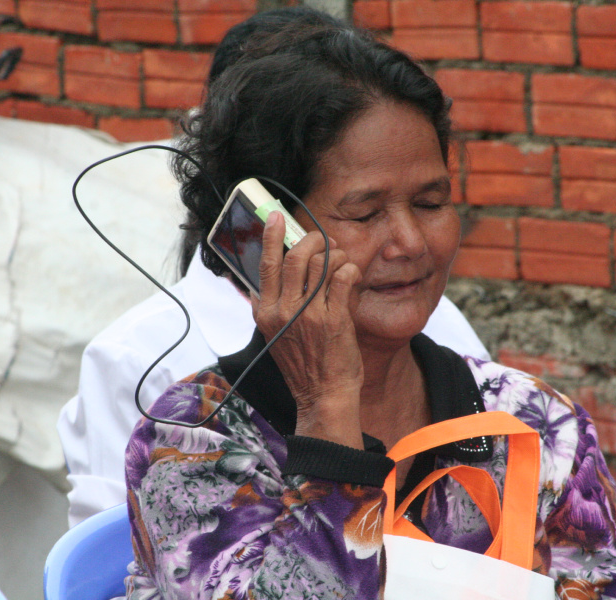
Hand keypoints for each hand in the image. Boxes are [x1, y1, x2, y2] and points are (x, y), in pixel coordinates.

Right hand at [251, 212, 364, 447]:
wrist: (322, 394)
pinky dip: (349, 269)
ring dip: (335, 254)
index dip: (270, 236)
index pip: (265, 264)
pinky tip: (350, 274)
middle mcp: (284, 311)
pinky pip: (343, 277)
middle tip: (322, 241)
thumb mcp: (275, 333)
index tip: (274, 216)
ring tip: (340, 260)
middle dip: (313, 241)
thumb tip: (277, 268)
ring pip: (322, 263)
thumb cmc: (302, 363)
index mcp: (265, 312)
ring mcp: (309, 315)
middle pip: (296, 256)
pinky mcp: (334, 319)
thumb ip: (274, 303)